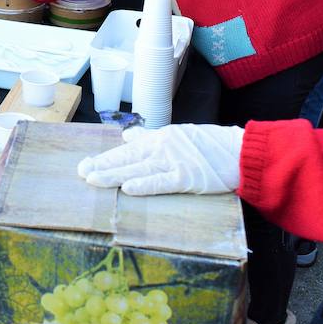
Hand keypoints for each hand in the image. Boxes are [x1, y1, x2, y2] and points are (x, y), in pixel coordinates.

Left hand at [76, 124, 243, 195]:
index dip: (106, 158)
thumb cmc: (211, 146)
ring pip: (139, 168)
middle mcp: (163, 147)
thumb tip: (127, 137)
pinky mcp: (188, 176)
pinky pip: (162, 181)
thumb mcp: (179, 135)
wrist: (241, 151)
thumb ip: (151, 138)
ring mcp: (175, 161)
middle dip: (103, 166)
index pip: (127, 150)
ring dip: (115, 174)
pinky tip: (128, 188)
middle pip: (127, 158)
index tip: (86, 165)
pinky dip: (145, 185)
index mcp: (160, 138)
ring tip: (94, 179)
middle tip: (81, 172)